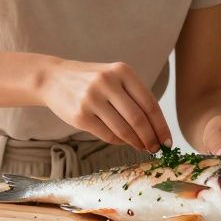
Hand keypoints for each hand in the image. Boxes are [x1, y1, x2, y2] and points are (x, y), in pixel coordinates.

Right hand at [39, 59, 172, 152]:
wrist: (53, 79)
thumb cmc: (91, 81)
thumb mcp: (114, 77)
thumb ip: (134, 96)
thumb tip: (157, 128)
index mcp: (122, 71)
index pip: (149, 103)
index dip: (161, 125)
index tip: (167, 140)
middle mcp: (107, 82)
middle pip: (138, 119)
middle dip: (151, 138)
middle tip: (157, 149)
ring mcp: (92, 99)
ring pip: (123, 130)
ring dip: (136, 143)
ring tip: (142, 148)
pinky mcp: (80, 115)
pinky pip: (107, 135)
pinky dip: (119, 142)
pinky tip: (123, 142)